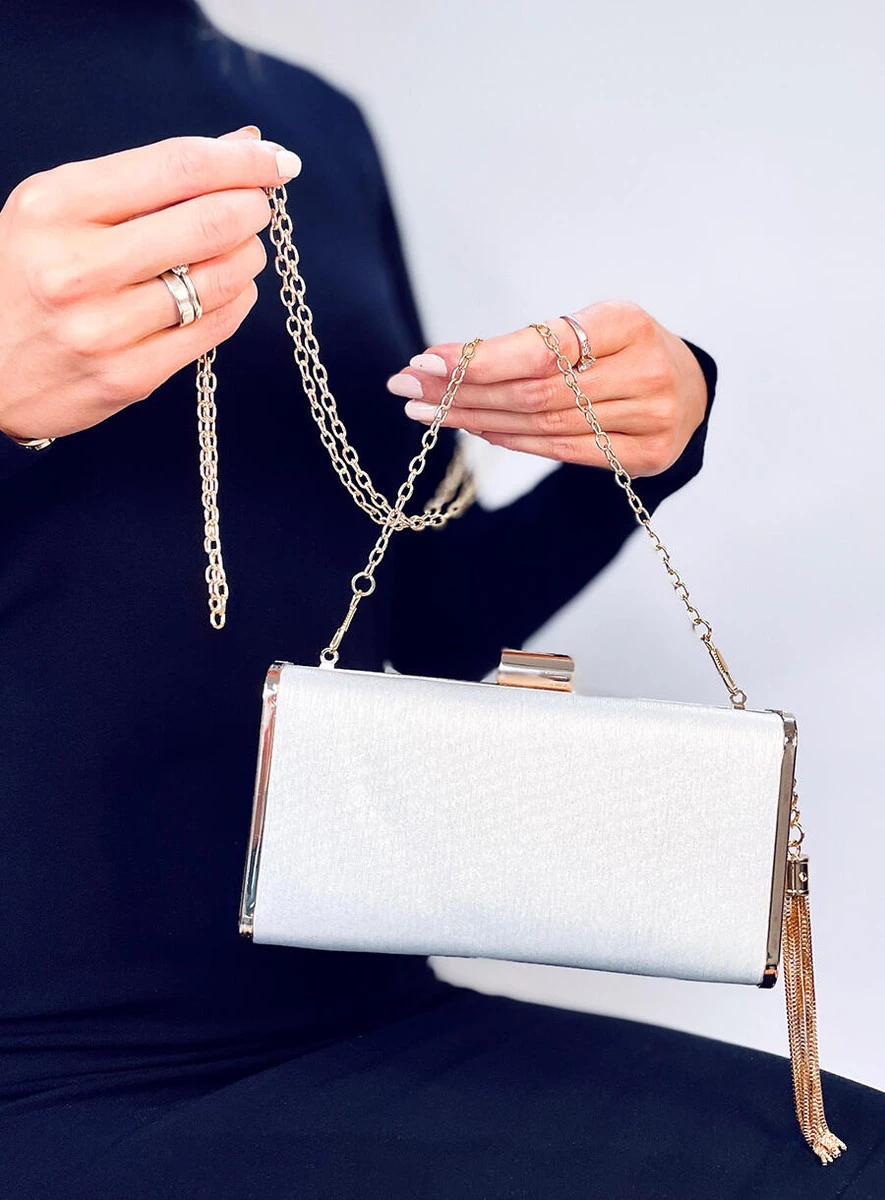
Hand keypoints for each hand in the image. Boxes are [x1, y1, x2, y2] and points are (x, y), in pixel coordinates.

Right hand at [0, 126, 301, 440]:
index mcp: (56, 207)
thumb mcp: (58, 209)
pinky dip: (235, 301)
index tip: (280, 162)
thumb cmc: (26, 275)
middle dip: (252, 210)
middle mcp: (78, 267)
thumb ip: (143, 179)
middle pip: (209, 223)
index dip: (243, 163)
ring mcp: (104, 329)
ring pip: (221, 280)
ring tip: (239, 249)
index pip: (178, 168)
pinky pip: (212, 330)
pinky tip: (227, 289)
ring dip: (247, 257)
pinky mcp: (129, 377)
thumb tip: (239, 147)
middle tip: (258, 207)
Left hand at [386, 301, 708, 476]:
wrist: (690, 390)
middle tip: (409, 389)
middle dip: (462, 391)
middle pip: (533, 392)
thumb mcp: (591, 326)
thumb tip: (444, 363)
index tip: (425, 361)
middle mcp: (644, 372)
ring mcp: (651, 419)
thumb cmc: (623, 351)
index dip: (479, 359)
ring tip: (428, 411)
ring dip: (475, 419)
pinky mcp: (647, 456)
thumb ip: (534, 344)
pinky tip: (475, 429)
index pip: (539, 349)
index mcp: (628, 323)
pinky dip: (512, 441)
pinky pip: (562, 453)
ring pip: (542, 426)